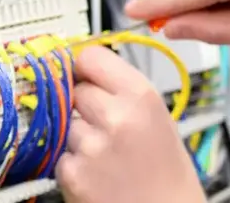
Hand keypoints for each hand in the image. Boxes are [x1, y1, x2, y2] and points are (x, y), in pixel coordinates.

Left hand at [59, 46, 204, 202]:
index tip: (83, 73)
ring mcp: (91, 147)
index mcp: (141, 96)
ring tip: (106, 155)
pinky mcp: (73, 174)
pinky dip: (74, 164)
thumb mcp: (157, 116)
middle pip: (74, 89)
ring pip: (65, 123)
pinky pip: (61, 155)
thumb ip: (122, 90)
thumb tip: (85, 68)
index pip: (91, 56)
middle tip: (104, 125)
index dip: (84, 66)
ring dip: (78, 136)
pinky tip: (98, 174)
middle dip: (83, 105)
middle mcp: (116, 117)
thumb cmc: (168, 172)